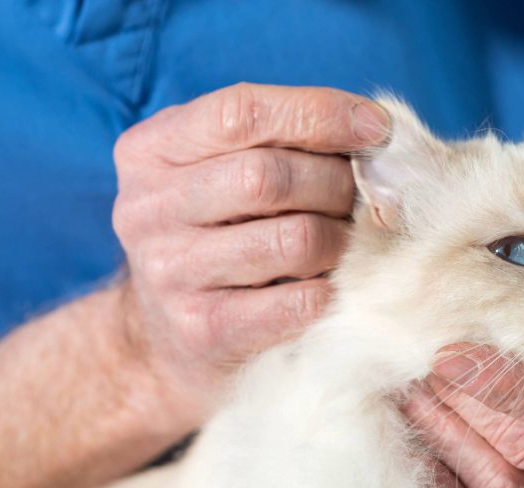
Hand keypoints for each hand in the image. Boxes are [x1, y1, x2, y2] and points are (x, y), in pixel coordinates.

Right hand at [110, 83, 389, 425]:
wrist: (168, 340)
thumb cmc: (217, 234)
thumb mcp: (221, 170)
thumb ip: (279, 139)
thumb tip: (374, 131)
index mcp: (150, 151)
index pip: (242, 112)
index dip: (320, 113)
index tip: (377, 127)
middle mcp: (147, 209)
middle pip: (269, 176)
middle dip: (336, 183)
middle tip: (362, 198)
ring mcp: (170, 273)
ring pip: (294, 239)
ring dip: (340, 239)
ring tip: (345, 241)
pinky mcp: (204, 330)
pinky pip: (298, 301)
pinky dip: (330, 289)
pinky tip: (330, 284)